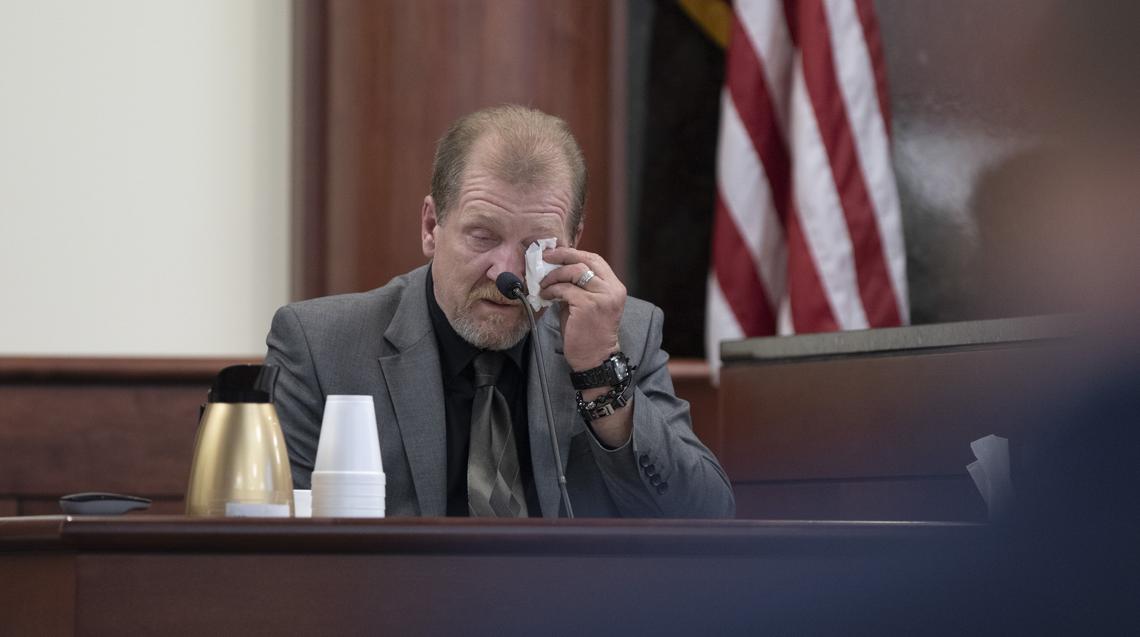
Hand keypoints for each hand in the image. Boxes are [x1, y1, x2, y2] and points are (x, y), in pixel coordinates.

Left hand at [538, 247, 625, 371]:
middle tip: (545, 258)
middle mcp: (612, 289)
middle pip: (585, 260)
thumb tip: (554, 269)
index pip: (594, 259)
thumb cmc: (588, 333)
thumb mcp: (587, 304)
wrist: (595, 359)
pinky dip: (551, 290)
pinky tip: (545, 296)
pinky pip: (565, 289)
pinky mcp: (588, 305)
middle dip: (562, 256)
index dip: (573, 253)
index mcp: (614, 286)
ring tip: (543, 284)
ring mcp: (602, 297)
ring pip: (574, 272)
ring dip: (554, 276)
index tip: (555, 253)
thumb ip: (577, 286)